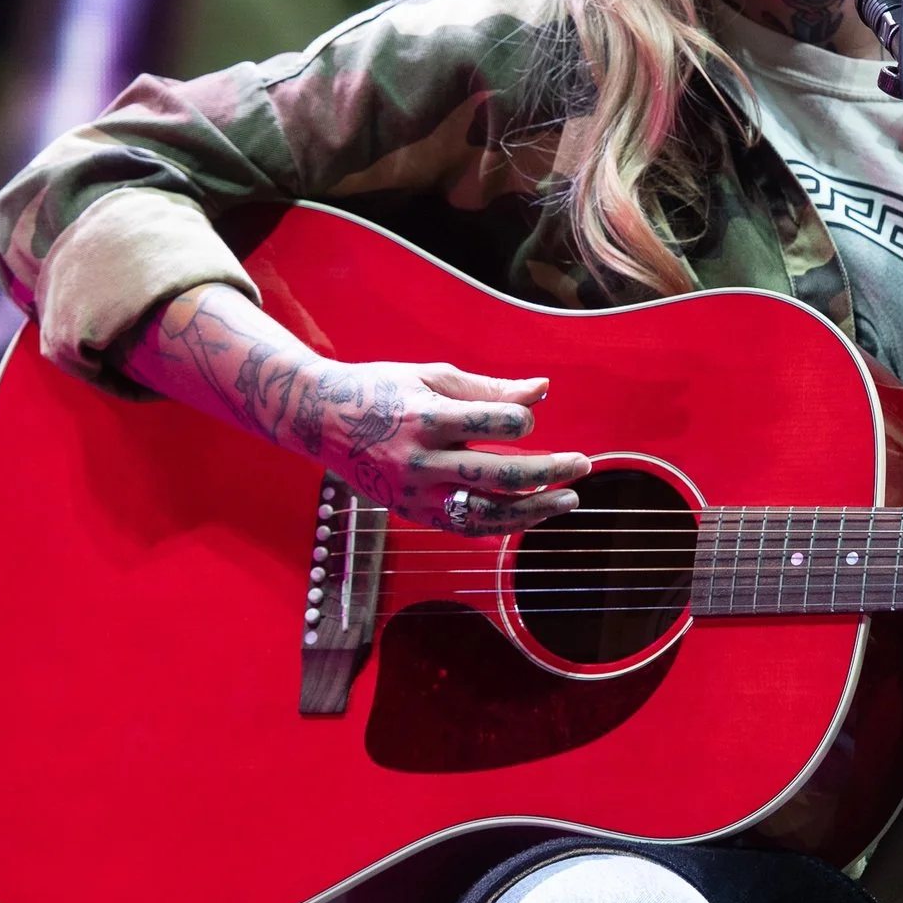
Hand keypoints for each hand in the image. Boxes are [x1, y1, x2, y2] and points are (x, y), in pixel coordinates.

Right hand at [306, 360, 591, 534]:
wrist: (320, 420)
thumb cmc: (383, 390)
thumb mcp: (433, 376)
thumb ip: (490, 388)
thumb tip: (543, 389)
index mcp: (427, 418)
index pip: (494, 422)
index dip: (523, 419)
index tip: (527, 416)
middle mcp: (420, 462)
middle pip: (498, 474)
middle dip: (548, 471)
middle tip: (582, 465)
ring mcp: (414, 494)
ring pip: (485, 513)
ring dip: (533, 510)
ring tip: (568, 500)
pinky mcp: (411, 514)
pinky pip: (464, 526)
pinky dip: (500, 523)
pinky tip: (529, 514)